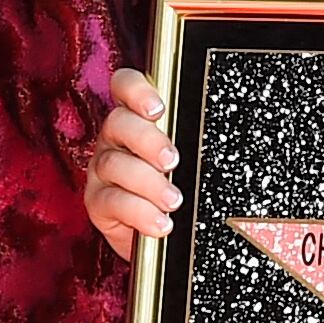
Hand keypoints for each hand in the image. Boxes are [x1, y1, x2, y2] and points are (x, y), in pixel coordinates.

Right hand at [84, 67, 180, 257]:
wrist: (162, 236)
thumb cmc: (182, 185)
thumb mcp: (192, 157)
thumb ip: (195, 138)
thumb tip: (225, 129)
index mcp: (137, 118)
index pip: (125, 86)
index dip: (136, 90)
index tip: (158, 109)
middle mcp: (115, 139)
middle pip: (118, 122)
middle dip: (147, 140)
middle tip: (172, 160)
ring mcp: (102, 169)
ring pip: (115, 164)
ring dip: (148, 182)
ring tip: (174, 200)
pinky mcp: (97, 202)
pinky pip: (112, 202)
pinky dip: (140, 213)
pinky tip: (161, 223)